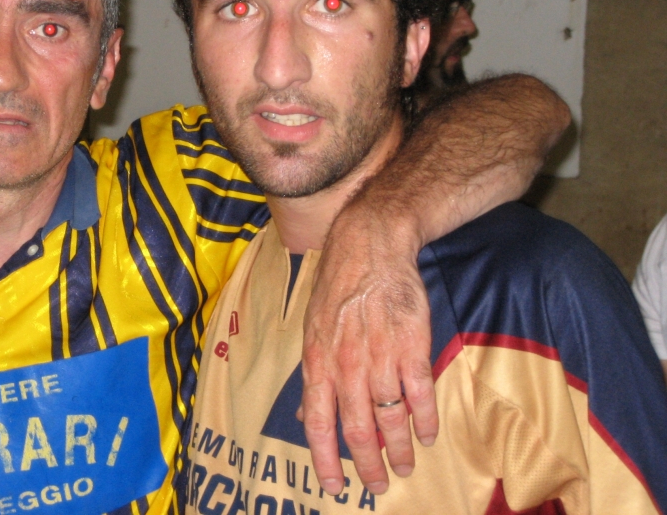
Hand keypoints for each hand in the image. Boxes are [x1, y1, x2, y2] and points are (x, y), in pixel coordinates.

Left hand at [300, 202, 436, 496]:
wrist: (369, 246)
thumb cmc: (338, 289)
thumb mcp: (313, 330)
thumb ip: (315, 375)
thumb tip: (306, 418)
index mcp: (318, 362)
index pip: (318, 423)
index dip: (325, 460)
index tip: (334, 488)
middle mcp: (346, 365)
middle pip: (357, 429)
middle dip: (368, 465)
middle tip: (379, 486)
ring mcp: (379, 356)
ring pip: (390, 418)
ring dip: (399, 449)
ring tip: (405, 466)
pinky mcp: (411, 346)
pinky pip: (419, 394)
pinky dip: (424, 420)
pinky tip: (428, 435)